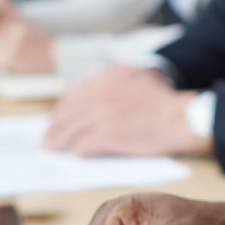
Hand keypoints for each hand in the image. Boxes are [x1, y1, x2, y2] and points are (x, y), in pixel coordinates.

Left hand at [43, 66, 211, 156]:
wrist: (177, 118)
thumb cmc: (163, 103)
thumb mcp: (141, 77)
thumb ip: (125, 72)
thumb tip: (117, 68)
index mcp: (106, 81)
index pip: (73, 95)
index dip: (61, 109)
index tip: (56, 119)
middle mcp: (99, 96)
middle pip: (65, 113)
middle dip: (52, 127)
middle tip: (47, 139)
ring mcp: (101, 116)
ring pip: (67, 130)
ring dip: (56, 141)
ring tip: (51, 150)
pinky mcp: (106, 136)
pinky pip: (81, 146)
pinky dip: (76, 152)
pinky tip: (77, 156)